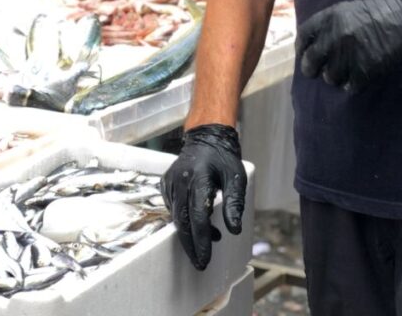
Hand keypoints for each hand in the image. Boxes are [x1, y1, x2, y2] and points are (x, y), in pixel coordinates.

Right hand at [161, 124, 246, 270]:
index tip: (205, 259)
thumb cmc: (223, 160)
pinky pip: (173, 209)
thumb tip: (234, 230)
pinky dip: (184, 221)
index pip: (197, 215)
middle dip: (191, 246)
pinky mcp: (165, 184)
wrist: (206, 139)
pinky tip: (198, 223)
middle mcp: (180, 180)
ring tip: (208, 240)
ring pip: (176, 217)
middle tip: (201, 263)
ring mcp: (170, 182)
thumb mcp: (236, 178)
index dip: (201, 240)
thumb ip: (234, 203)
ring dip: (190, 233)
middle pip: (182, 221)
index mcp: (199, 177)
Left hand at [295, 0, 401, 93]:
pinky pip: (350, 86)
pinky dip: (353, 84)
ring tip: (346, 71)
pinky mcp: (363, 70)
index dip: (302, 48)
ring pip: (330, 77)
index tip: (304, 54)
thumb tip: (314, 45)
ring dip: (336, 77)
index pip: (303, 37)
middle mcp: (333, 37)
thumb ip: (328, 26)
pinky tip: (359, 77)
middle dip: (312, 69)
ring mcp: (347, 55)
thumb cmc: (379, 9)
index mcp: (328, 18)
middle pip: (310, 62)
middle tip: (318, 72)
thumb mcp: (347, 10)